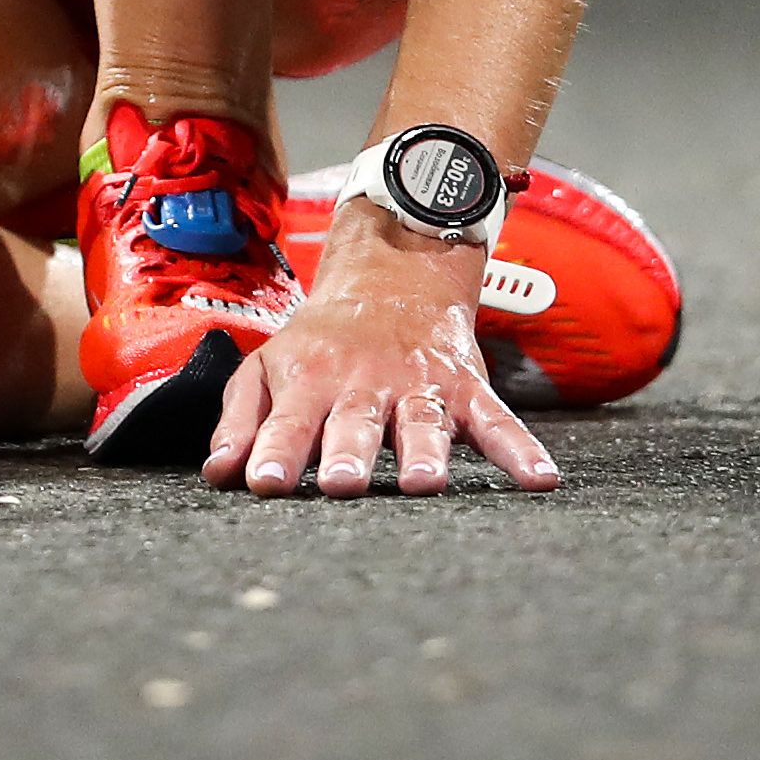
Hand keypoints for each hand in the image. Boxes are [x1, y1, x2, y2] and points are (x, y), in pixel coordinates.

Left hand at [204, 207, 561, 498]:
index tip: (264, 484)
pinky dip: (520, 448)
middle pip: (355, 422)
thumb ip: (241, 419)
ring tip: (425, 483)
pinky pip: (496, 420)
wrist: (393, 274)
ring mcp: (419, 385)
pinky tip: (540, 479)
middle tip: (340, 484)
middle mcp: (364, 383)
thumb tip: (218, 474)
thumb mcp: (268, 366)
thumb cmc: (321, 339)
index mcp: (311, 379)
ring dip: (425, 450)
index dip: (274, 452)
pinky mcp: (464, 387)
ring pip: (422, 420)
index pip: (288, 422)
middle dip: (348, 453)